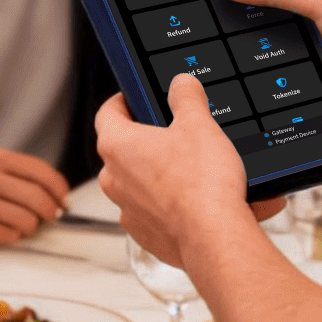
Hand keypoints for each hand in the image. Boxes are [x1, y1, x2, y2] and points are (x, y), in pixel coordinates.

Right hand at [0, 146, 71, 245]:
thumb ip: (23, 176)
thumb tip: (63, 197)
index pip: (41, 172)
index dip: (60, 189)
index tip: (65, 202)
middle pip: (37, 198)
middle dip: (50, 212)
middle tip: (49, 218)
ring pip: (26, 220)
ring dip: (31, 228)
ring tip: (23, 226)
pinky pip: (9, 235)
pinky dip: (13, 237)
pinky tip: (5, 232)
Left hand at [97, 75, 270, 272]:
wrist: (213, 237)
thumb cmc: (202, 184)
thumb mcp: (200, 125)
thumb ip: (187, 98)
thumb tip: (181, 84)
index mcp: (118, 145)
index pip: (107, 113)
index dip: (122, 101)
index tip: (133, 98)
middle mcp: (114, 180)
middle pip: (124, 150)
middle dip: (149, 141)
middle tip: (176, 134)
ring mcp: (128, 210)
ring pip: (140, 184)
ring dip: (161, 175)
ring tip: (195, 170)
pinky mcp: (146, 235)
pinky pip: (155, 212)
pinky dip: (172, 205)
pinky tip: (200, 200)